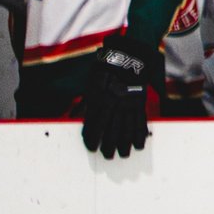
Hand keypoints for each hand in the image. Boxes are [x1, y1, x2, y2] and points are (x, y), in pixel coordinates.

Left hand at [81, 37, 150, 159]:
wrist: (128, 57)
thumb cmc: (105, 70)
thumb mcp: (90, 84)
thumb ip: (83, 102)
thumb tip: (73, 117)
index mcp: (99, 98)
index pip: (94, 122)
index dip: (92, 136)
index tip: (91, 147)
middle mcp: (113, 102)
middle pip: (111, 128)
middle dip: (109, 144)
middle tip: (107, 156)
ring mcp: (128, 103)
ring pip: (126, 127)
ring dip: (124, 143)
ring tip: (123, 155)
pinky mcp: (140, 102)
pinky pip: (140, 121)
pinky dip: (140, 134)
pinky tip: (139, 145)